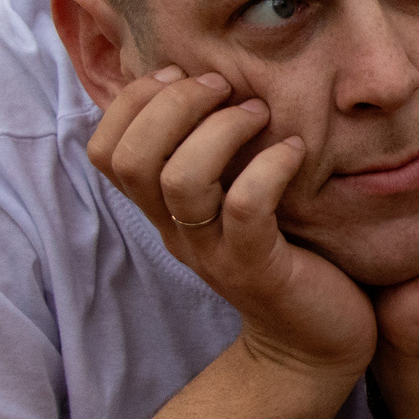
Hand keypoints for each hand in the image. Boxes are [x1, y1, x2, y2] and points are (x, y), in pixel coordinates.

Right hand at [87, 67, 375, 382]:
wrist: (313, 343)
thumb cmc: (283, 256)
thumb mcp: (234, 202)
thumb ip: (213, 156)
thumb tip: (204, 81)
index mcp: (162, 211)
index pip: (104, 150)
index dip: (131, 103)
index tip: (179, 75)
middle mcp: (176, 231)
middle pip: (133, 158)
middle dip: (173, 104)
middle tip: (222, 85)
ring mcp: (212, 253)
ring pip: (181, 179)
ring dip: (220, 130)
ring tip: (259, 112)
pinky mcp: (257, 269)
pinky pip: (246, 208)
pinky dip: (269, 167)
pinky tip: (295, 151)